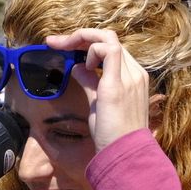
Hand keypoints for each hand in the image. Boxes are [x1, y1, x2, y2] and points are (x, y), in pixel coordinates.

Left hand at [45, 28, 149, 150]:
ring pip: (108, 38)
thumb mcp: (99, 103)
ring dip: (81, 39)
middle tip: (56, 42)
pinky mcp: (116, 83)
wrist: (124, 154)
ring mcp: (128, 76)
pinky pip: (107, 49)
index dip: (86, 44)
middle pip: (109, 38)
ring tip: (63, 49)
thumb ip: (90, 82)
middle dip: (80, 36)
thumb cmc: (112, 134)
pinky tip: (82, 66)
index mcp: (133, 77)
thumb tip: (77, 67)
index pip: (111, 48)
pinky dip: (90, 50)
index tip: (64, 48)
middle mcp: (134, 72)